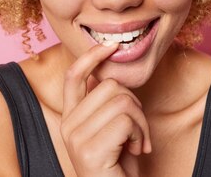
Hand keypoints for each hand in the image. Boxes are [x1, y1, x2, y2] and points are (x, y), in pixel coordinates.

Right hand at [61, 42, 151, 176]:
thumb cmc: (118, 168)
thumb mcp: (111, 130)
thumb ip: (104, 104)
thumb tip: (107, 72)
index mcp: (71, 118)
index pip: (74, 76)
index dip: (91, 56)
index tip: (110, 47)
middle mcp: (69, 125)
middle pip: (110, 85)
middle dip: (135, 105)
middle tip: (137, 131)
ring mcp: (76, 137)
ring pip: (123, 100)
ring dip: (141, 122)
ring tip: (137, 143)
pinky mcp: (90, 149)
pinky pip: (127, 120)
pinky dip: (141, 134)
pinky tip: (137, 151)